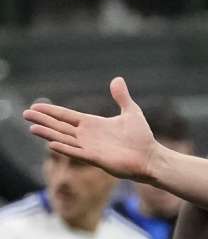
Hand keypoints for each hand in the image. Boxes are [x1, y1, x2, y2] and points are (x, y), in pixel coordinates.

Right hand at [23, 77, 160, 181]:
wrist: (151, 157)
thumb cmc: (141, 138)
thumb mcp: (131, 112)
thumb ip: (122, 97)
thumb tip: (117, 79)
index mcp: (93, 124)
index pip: (67, 116)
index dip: (52, 111)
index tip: (36, 106)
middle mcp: (88, 136)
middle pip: (61, 127)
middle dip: (44, 120)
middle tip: (25, 114)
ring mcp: (90, 148)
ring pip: (65, 139)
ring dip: (49, 134)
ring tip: (32, 128)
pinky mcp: (97, 159)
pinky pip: (77, 153)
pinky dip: (65, 148)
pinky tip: (52, 144)